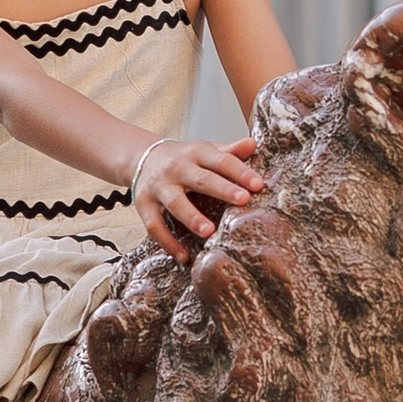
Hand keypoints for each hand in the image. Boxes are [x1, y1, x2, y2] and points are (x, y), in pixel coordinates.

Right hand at [130, 133, 264, 254]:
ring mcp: (159, 187)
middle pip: (200, 179)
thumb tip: (252, 144)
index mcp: (196, 153)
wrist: (144, 158)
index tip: (258, 184)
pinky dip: (168, 242)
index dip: (240, 171)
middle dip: (222, 189)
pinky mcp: (144, 205)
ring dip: (191, 217)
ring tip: (208, 231)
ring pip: (175, 203)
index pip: (221, 160)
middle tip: (243, 200)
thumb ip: (230, 151)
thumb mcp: (206, 150)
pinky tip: (183, 256)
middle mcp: (176, 168)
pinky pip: (154, 226)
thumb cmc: (184, 159)